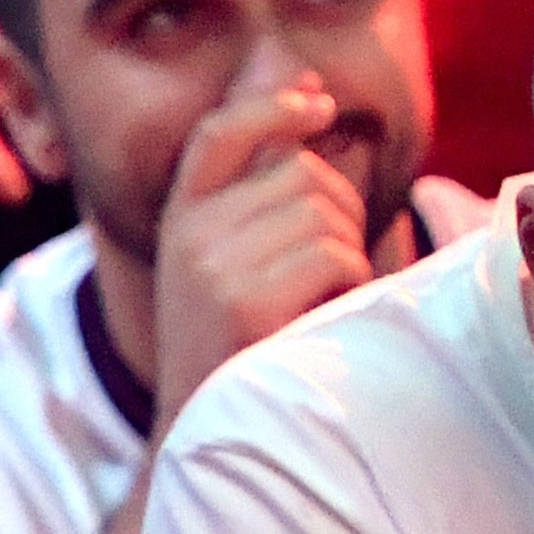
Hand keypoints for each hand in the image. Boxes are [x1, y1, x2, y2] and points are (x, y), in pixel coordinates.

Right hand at [153, 76, 376, 416]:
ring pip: (326, 215)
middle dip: (342, 215)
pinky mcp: (243, 302)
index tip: (318, 103)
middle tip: (333, 274)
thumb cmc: (239, 350)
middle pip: (302, 175)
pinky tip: (326, 319)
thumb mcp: (230, 265)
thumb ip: (265, 191)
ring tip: (323, 302)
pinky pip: (335, 256)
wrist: (203, 441)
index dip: (272, 107)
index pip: (220, 133)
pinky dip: (352, 286)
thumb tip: (313, 93)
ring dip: (349, 257)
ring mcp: (211, 266)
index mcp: (181, 218)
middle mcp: (188, 233)